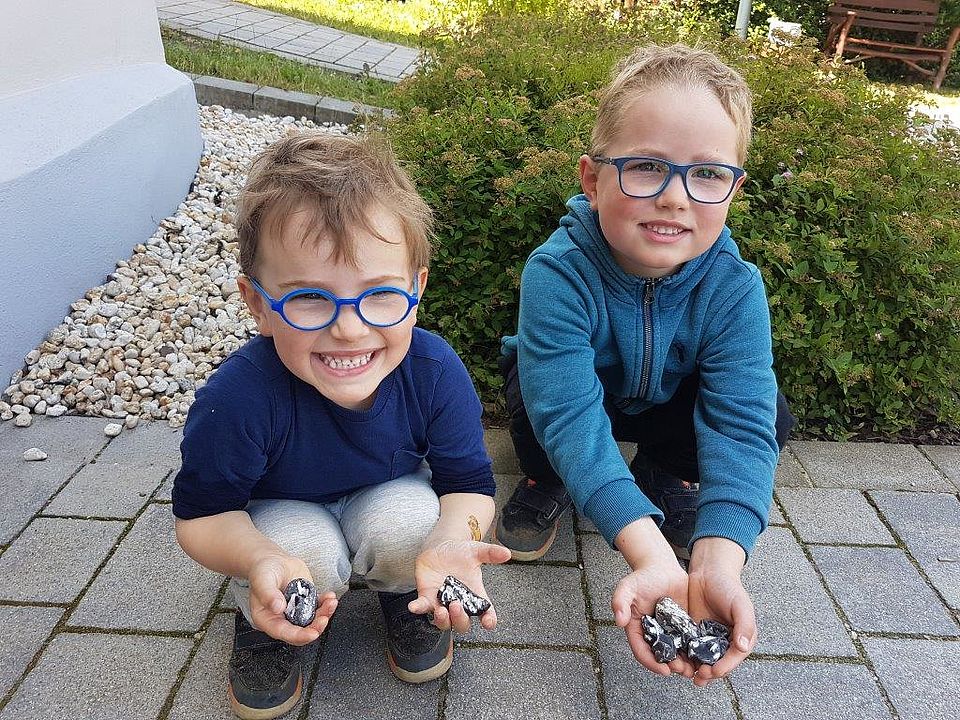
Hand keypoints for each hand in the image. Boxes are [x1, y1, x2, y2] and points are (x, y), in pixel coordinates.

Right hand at [247, 553, 338, 645]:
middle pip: (301, 630)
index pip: (284, 632)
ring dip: (324, 614)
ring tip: (331, 602)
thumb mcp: (262, 580)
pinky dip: (326, 604)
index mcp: (267, 619)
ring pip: (313, 620)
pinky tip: (329, 596)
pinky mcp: (306, 602)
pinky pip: (318, 608)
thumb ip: (268, 594)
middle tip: (324, 618)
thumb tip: (277, 608)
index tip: (312, 633)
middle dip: (316, 627)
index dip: (299, 636)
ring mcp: (296, 610)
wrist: (273, 560)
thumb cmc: (262, 572)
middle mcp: (282, 617)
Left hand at [408, 539, 510, 632]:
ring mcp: (442, 602)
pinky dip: (418, 608)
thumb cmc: (460, 552)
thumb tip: (507, 553)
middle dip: (460, 619)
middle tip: (457, 605)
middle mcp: (459, 603)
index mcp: (475, 595)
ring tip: (441, 610)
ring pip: (443, 622)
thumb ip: (490, 553)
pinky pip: (422, 608)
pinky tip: (414, 607)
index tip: (489, 622)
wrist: (440, 547)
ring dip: (443, 620)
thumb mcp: (476, 551)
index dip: (488, 620)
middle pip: (462, 623)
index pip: (485, 613)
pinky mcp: (427, 597)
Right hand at [611, 555, 696, 677]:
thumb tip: (618, 621)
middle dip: (671, 667)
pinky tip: (702, 655)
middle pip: (660, 657)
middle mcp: (653, 634)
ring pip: (676, 654)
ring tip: (693, 667)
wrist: (662, 567)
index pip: (642, 652)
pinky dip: (694, 651)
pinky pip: (687, 642)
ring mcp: (668, 632)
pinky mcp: (682, 627)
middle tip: (683, 670)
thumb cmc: (643, 577)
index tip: (664, 670)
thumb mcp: (627, 587)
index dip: (652, 663)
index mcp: (638, 629)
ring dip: (684, 663)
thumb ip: (619, 601)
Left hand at [686, 537, 754, 686]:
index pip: (733, 659)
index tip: (712, 671)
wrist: (708, 572)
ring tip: (685, 672)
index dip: (723, 667)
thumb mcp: (741, 604)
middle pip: (716, 664)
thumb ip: (744, 625)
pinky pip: (686, 647)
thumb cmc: (729, 587)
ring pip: (700, 659)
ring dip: (693, 669)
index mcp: (739, 639)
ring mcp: (706, 638)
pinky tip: (675, 660)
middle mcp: (723, 642)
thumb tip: (743, 647)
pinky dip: (682, 655)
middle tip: (697, 677)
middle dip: (707, 673)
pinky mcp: (690, 632)